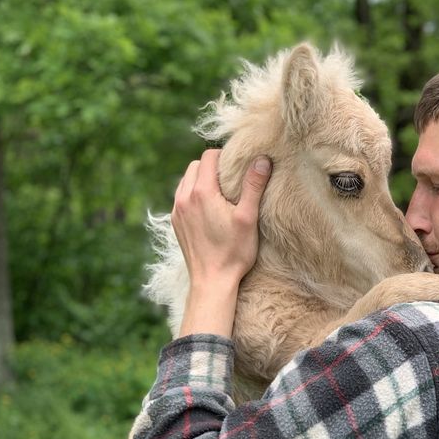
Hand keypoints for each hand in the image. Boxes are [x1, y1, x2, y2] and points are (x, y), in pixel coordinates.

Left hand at [172, 150, 271, 336]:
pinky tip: (209, 208)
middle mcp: (184, 198)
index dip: (225, 157)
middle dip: (212, 167)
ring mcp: (177, 211)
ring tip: (221, 193)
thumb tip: (262, 160)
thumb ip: (253, 186)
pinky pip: (182, 197)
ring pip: (186, 180)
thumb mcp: (248, 217)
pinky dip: (194, 194)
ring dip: (202, 180)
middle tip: (232, 180)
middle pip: (195, 166)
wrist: (212, 282)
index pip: (208, 156)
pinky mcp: (176, 222)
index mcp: (202, 192)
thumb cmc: (233, 252)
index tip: (238, 167)